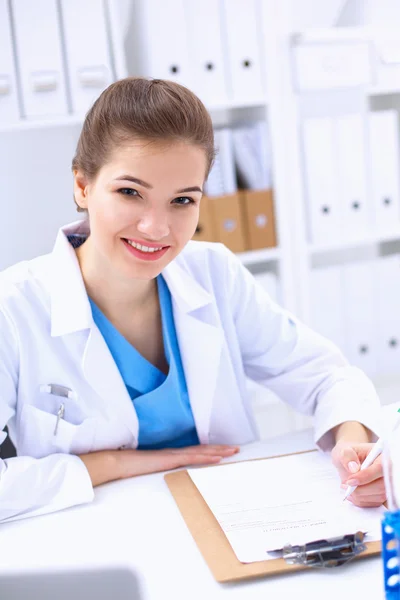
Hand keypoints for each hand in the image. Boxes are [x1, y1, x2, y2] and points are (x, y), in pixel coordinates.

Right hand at [118, 444, 239, 478]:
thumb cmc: (131, 467)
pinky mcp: (171, 459)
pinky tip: (217, 458)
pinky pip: (192, 458)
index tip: (225, 451)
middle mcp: (176, 452)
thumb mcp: (151, 471)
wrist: (119, 462)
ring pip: (201, 451)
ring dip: (219, 451)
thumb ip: (161, 472)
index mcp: (172, 455)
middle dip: (221, 448)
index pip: (196, 451)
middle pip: (203, 449)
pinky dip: (206, 457)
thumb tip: (172, 479)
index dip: (211, 450)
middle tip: (237, 449)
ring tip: (233, 451)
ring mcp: (174, 454)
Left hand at [331, 440, 385, 507]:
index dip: (366, 476)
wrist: (349, 461)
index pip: (380, 468)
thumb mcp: (343, 451)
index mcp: (381, 455)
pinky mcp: (383, 494)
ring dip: (360, 496)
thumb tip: (353, 467)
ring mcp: (387, 484)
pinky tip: (351, 494)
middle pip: (382, 485)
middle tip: (345, 485)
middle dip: (361, 489)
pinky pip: (374, 503)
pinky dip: (361, 501)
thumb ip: (347, 456)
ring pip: (379, 496)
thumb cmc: (348, 454)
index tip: (350, 481)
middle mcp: (387, 471)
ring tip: (346, 488)